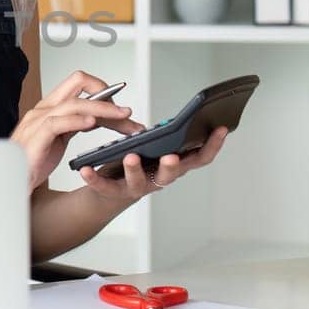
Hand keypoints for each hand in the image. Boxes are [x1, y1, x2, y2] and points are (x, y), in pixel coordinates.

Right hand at [10, 71, 144, 192]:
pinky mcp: (36, 137)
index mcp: (50, 106)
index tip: (120, 104)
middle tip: (127, 112)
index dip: (102, 89)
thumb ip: (73, 125)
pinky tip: (92, 124)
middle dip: (106, 92)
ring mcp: (38, 121)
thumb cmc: (32, 162)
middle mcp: (44, 108)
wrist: (11, 181)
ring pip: (74, 102)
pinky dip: (76, 121)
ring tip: (122, 118)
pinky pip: (57, 122)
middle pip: (78, 83)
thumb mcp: (58, 139)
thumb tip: (96, 118)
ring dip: (103, 109)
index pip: (78, 83)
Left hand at [77, 126, 229, 203]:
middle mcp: (158, 178)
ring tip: (130, 156)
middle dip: (172, 165)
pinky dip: (95, 179)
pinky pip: (104, 187)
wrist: (107, 191)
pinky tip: (86, 169)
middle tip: (171, 155)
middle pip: (171, 174)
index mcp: (171, 164)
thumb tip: (184, 116)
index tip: (221, 127)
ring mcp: (136, 187)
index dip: (213, 145)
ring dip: (135, 169)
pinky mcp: (112, 191)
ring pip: (138, 182)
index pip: (199, 157)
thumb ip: (167, 136)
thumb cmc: (135, 162)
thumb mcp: (155, 147)